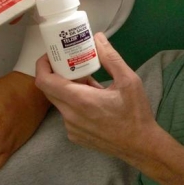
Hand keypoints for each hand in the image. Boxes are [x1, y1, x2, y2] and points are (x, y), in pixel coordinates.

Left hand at [35, 32, 158, 161]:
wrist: (141, 146)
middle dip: (56, 73)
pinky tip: (93, 101)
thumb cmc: (135, 113)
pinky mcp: (75, 136)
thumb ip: (110, 58)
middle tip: (70, 63)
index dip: (42, 65)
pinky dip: (74, 103)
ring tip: (88, 81)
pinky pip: (67, 114)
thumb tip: (97, 38)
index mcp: (80, 100)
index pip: (45, 81)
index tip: (52, 55)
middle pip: (49, 90)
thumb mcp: (129, 80)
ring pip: (59, 102)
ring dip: (68, 89)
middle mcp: (70, 115)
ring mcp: (70, 128)